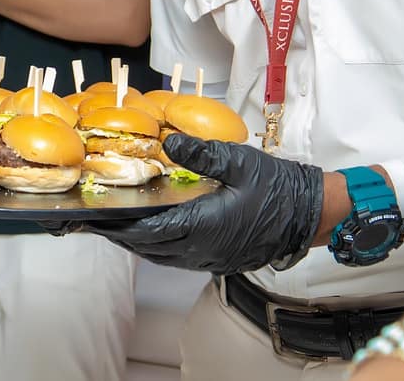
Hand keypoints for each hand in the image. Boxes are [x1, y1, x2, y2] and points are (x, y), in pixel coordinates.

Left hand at [74, 134, 324, 273]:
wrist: (310, 214)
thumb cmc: (277, 187)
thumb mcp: (239, 161)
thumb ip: (201, 154)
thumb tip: (167, 144)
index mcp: (203, 226)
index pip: (148, 232)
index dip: (118, 227)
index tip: (95, 219)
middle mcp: (202, 249)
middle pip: (148, 248)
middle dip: (120, 235)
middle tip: (94, 222)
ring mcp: (210, 258)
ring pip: (161, 256)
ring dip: (136, 243)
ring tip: (115, 226)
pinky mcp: (218, 259)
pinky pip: (176, 258)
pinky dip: (156, 247)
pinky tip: (150, 232)